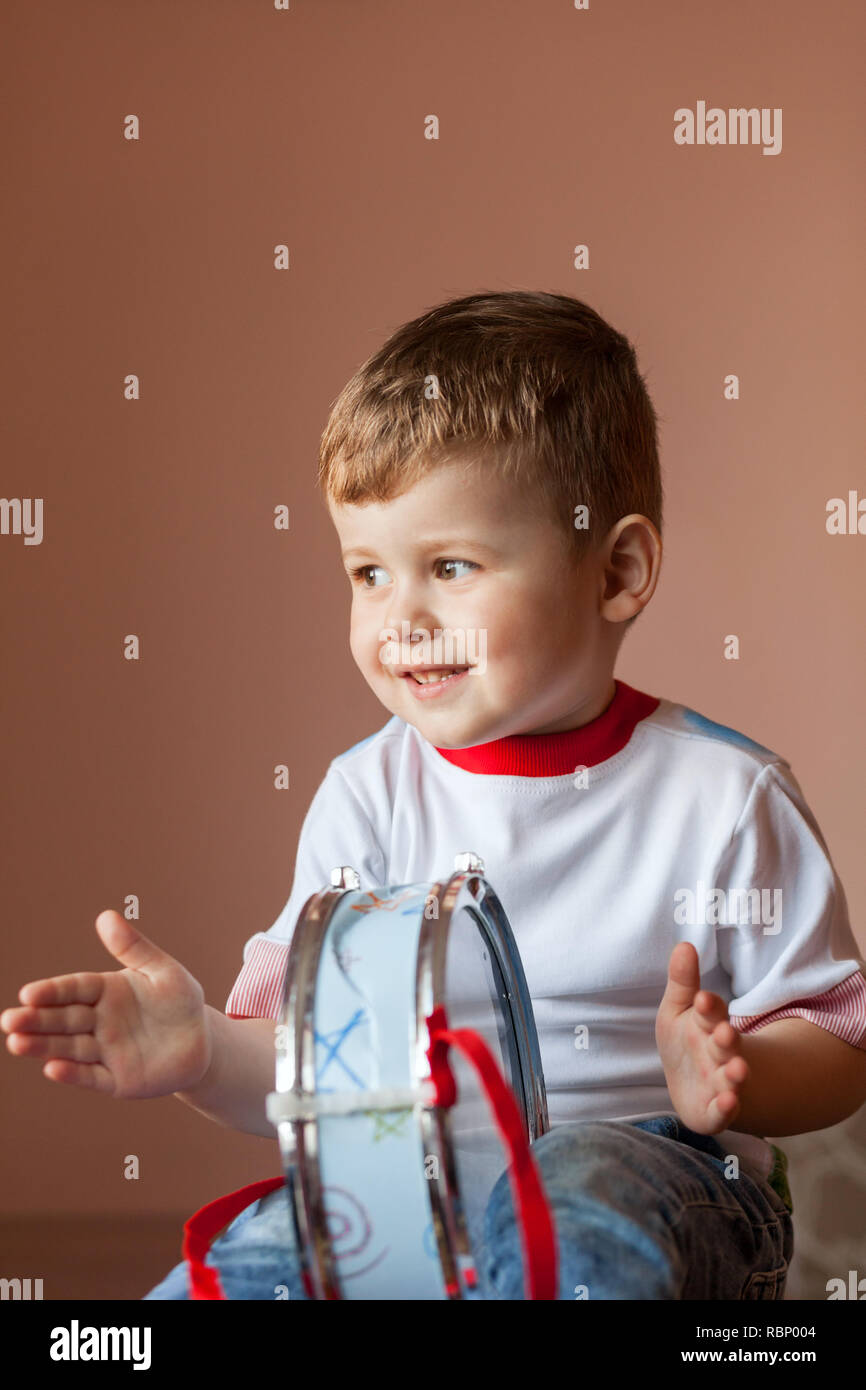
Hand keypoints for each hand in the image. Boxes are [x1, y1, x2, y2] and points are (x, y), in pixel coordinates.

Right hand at [1, 911, 211, 1099]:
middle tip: (8, 1020)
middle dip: (36, 1020)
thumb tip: (105, 915)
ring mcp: (104, 1052)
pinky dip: (73, 1073)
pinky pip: (92, 1076)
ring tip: (16, 1043)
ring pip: (69, 1048)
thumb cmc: (179, 1000)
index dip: (52, 992)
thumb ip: (134, 947)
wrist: (201, 1041)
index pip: (74, 990)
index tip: (28, 993)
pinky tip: (52, 1068)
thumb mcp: (163, 971)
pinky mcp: (115, 1080)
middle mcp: (98, 1021)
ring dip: (43, 1046)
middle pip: (63, 1019)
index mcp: (106, 991)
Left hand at [655, 941, 749, 1134]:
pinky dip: (727, 1108)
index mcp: (708, 1025)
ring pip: (731, 1078)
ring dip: (735, 1074)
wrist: (692, 1086)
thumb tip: (684, 944)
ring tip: (738, 1070)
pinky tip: (729, 1102)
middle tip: (725, 1032)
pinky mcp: (716, 1110)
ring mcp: (720, 1082)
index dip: (708, 1007)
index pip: (711, 1012)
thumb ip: (683, 981)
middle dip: (726, 1039)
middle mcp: (719, 1053)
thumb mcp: (677, 1010)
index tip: (702, 998)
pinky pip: (724, 1111)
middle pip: (725, 1044)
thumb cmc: (685, 1041)